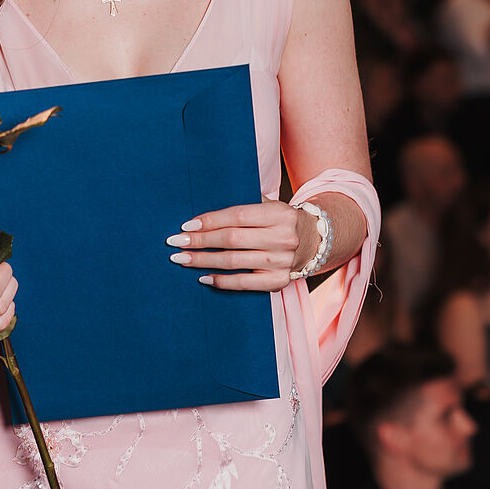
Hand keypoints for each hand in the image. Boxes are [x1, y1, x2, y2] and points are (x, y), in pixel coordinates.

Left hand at [165, 198, 306, 290]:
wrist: (314, 240)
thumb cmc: (280, 220)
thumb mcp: (269, 205)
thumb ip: (243, 205)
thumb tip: (203, 213)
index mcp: (279, 214)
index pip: (237, 216)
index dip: (209, 221)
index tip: (186, 225)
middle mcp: (283, 237)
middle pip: (232, 239)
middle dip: (199, 241)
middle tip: (175, 242)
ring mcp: (282, 262)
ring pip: (234, 262)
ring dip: (203, 261)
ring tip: (182, 259)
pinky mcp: (280, 281)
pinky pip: (245, 283)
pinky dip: (221, 281)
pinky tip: (203, 277)